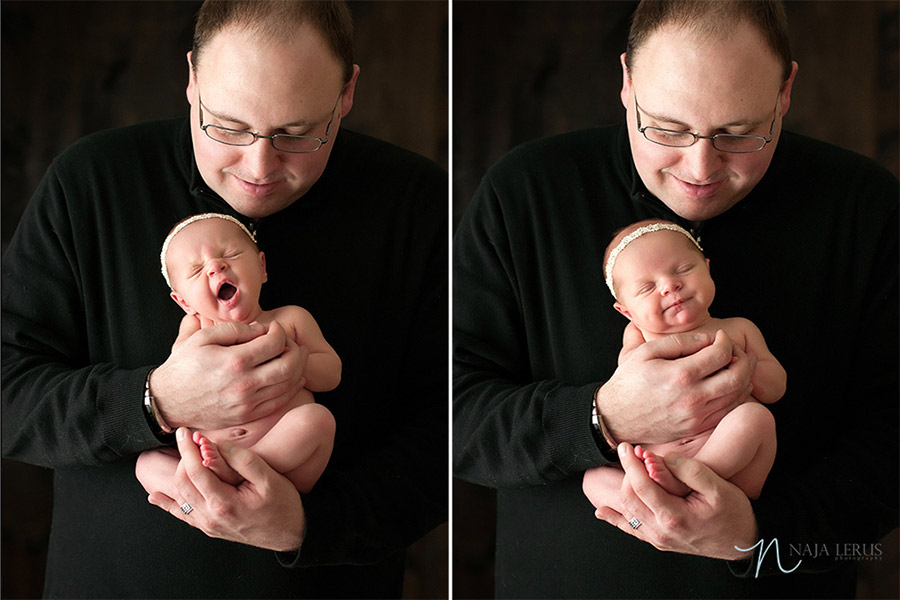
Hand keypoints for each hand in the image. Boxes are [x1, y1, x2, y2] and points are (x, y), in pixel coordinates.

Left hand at [147, 428, 305, 551]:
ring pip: (181, 497)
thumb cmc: (282, 505)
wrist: (289, 534)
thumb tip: (219, 445)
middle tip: (188, 439)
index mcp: (223, 503)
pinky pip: (182, 515)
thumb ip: (243, 460)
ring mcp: (208, 525)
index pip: (195, 471)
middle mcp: (210, 517)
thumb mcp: (269, 478)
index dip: (187, 448)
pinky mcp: (209, 528)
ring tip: (183, 453)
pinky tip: (156, 497)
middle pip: (183, 482)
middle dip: (183, 457)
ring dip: (178, 473)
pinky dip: (168, 504)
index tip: (185, 432)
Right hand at [151, 316, 308, 429]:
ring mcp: (247, 403)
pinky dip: (292, 388)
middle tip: (292, 342)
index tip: (275, 328)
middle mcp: (244, 385)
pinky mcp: (247, 416)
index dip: (280, 332)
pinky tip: (294, 377)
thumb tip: (262, 329)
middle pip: (289, 365)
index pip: (274, 343)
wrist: (167, 402)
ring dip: (299, 368)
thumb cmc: (183, 367)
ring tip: (297, 356)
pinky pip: (279, 402)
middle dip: (297, 350)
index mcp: (234, 362)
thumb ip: (234, 329)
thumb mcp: (201, 338)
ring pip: (288, 385)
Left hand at [593, 442, 756, 559]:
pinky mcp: (659, 541)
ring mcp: (658, 539)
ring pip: (628, 511)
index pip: (641, 486)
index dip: (631, 463)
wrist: (743, 543)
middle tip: (631, 452)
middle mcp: (661, 531)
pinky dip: (615, 519)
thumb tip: (666, 457)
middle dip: (627, 472)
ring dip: (624, 487)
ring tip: (627, 466)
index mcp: (674, 517)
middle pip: (630, 497)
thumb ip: (690, 470)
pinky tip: (602, 511)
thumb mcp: (718, 488)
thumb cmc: (733, 514)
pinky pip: (631, 530)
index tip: (627, 446)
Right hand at [597, 330, 754, 443]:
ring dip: (744, 376)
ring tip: (736, 364)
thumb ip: (677, 341)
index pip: (720, 354)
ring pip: (738, 395)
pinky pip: (728, 410)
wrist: (616, 417)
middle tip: (736, 350)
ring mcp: (697, 416)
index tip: (720, 337)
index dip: (726, 341)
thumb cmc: (628, 382)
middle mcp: (693, 398)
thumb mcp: (645, 352)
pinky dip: (736, 395)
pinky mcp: (697, 427)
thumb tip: (707, 339)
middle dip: (744, 358)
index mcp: (680, 375)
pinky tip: (729, 384)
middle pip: (738, 375)